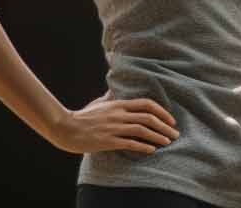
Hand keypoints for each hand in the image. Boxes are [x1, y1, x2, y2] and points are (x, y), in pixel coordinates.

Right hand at [51, 92, 178, 153]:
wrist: (65, 128)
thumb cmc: (82, 116)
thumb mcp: (98, 103)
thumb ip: (110, 97)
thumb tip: (115, 90)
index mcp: (118, 104)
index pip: (146, 104)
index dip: (162, 111)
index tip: (171, 120)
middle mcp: (119, 114)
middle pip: (148, 117)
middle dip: (165, 126)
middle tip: (175, 134)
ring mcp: (113, 128)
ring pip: (142, 130)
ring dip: (158, 136)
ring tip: (168, 142)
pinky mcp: (107, 141)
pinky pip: (129, 143)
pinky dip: (143, 146)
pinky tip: (151, 150)